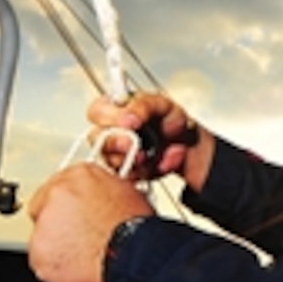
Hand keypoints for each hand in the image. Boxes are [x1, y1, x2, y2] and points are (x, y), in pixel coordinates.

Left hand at [27, 162, 152, 281]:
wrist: (133, 254)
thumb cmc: (135, 228)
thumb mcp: (126, 195)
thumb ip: (101, 194)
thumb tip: (98, 201)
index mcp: (80, 175)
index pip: (60, 186)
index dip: (69, 206)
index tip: (74, 216)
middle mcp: (58, 193)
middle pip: (44, 209)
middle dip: (58, 224)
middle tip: (77, 238)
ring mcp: (45, 222)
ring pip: (42, 236)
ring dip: (57, 246)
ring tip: (83, 255)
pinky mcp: (38, 250)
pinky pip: (41, 261)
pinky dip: (54, 268)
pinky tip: (76, 268)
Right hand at [87, 91, 213, 190]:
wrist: (186, 143)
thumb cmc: (169, 120)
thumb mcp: (162, 104)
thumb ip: (144, 105)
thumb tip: (130, 115)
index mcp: (114, 109)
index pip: (96, 111)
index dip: (111, 117)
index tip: (133, 122)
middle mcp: (109, 132)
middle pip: (96, 138)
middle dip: (117, 142)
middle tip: (134, 144)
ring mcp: (114, 155)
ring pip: (109, 160)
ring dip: (130, 160)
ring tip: (149, 157)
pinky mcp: (124, 173)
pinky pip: (125, 177)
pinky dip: (143, 172)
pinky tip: (156, 165)